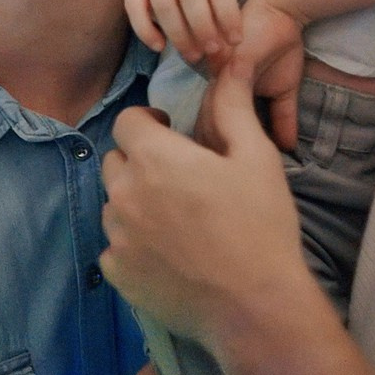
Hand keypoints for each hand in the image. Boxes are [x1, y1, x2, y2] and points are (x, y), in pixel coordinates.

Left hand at [101, 73, 312, 346]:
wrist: (256, 307)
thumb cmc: (261, 226)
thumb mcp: (256, 157)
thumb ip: (233, 108)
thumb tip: (229, 66)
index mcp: (155, 158)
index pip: (127, 121)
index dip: (148, 123)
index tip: (170, 133)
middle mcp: (125, 193)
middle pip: (116, 161)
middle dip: (140, 161)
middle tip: (177, 179)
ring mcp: (117, 236)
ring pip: (114, 204)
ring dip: (135, 202)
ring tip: (176, 219)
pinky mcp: (117, 273)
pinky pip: (114, 247)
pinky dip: (133, 245)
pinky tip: (169, 254)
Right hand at [126, 0, 241, 69]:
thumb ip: (226, 14)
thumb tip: (231, 46)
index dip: (228, 15)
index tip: (234, 41)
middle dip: (203, 26)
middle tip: (211, 50)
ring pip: (163, 3)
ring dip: (179, 34)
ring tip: (192, 55)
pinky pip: (134, 7)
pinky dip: (146, 30)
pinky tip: (160, 47)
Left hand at [215, 0, 304, 152]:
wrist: (282, 9)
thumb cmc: (278, 46)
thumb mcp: (283, 90)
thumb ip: (283, 117)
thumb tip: (291, 148)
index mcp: (220, 92)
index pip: (212, 128)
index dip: (223, 150)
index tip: (239, 167)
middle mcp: (212, 84)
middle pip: (209, 126)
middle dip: (223, 149)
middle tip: (241, 165)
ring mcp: (216, 74)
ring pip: (214, 115)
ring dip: (230, 135)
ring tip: (247, 152)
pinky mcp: (227, 63)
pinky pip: (227, 96)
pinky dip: (238, 113)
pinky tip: (253, 130)